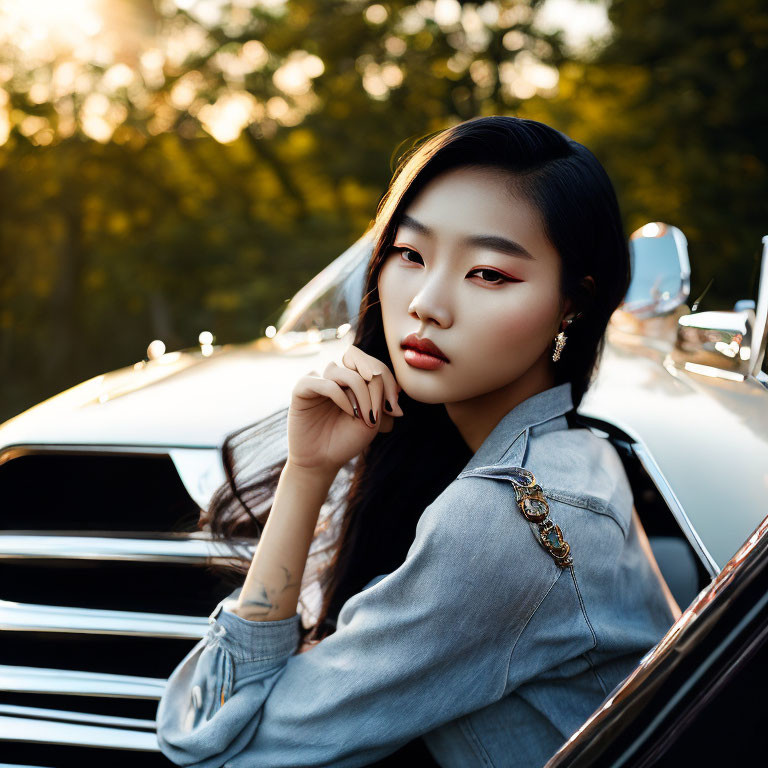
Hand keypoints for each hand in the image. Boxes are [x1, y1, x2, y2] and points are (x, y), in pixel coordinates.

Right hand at [287, 345, 404, 476]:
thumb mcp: (373, 419)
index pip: (372, 364)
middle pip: (358, 360)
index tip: (395, 410)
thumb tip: (384, 378)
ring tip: (364, 416)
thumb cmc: (347, 439)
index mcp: (352, 378)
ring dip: (361, 392)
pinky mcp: (302, 389)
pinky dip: (340, 396)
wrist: (322, 461)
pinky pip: (324, 382)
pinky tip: (350, 412)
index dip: (388, 381)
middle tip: (384, 405)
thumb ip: (379, 395)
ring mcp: (318, 380)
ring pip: (343, 371)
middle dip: (376, 381)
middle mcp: (335, 376)